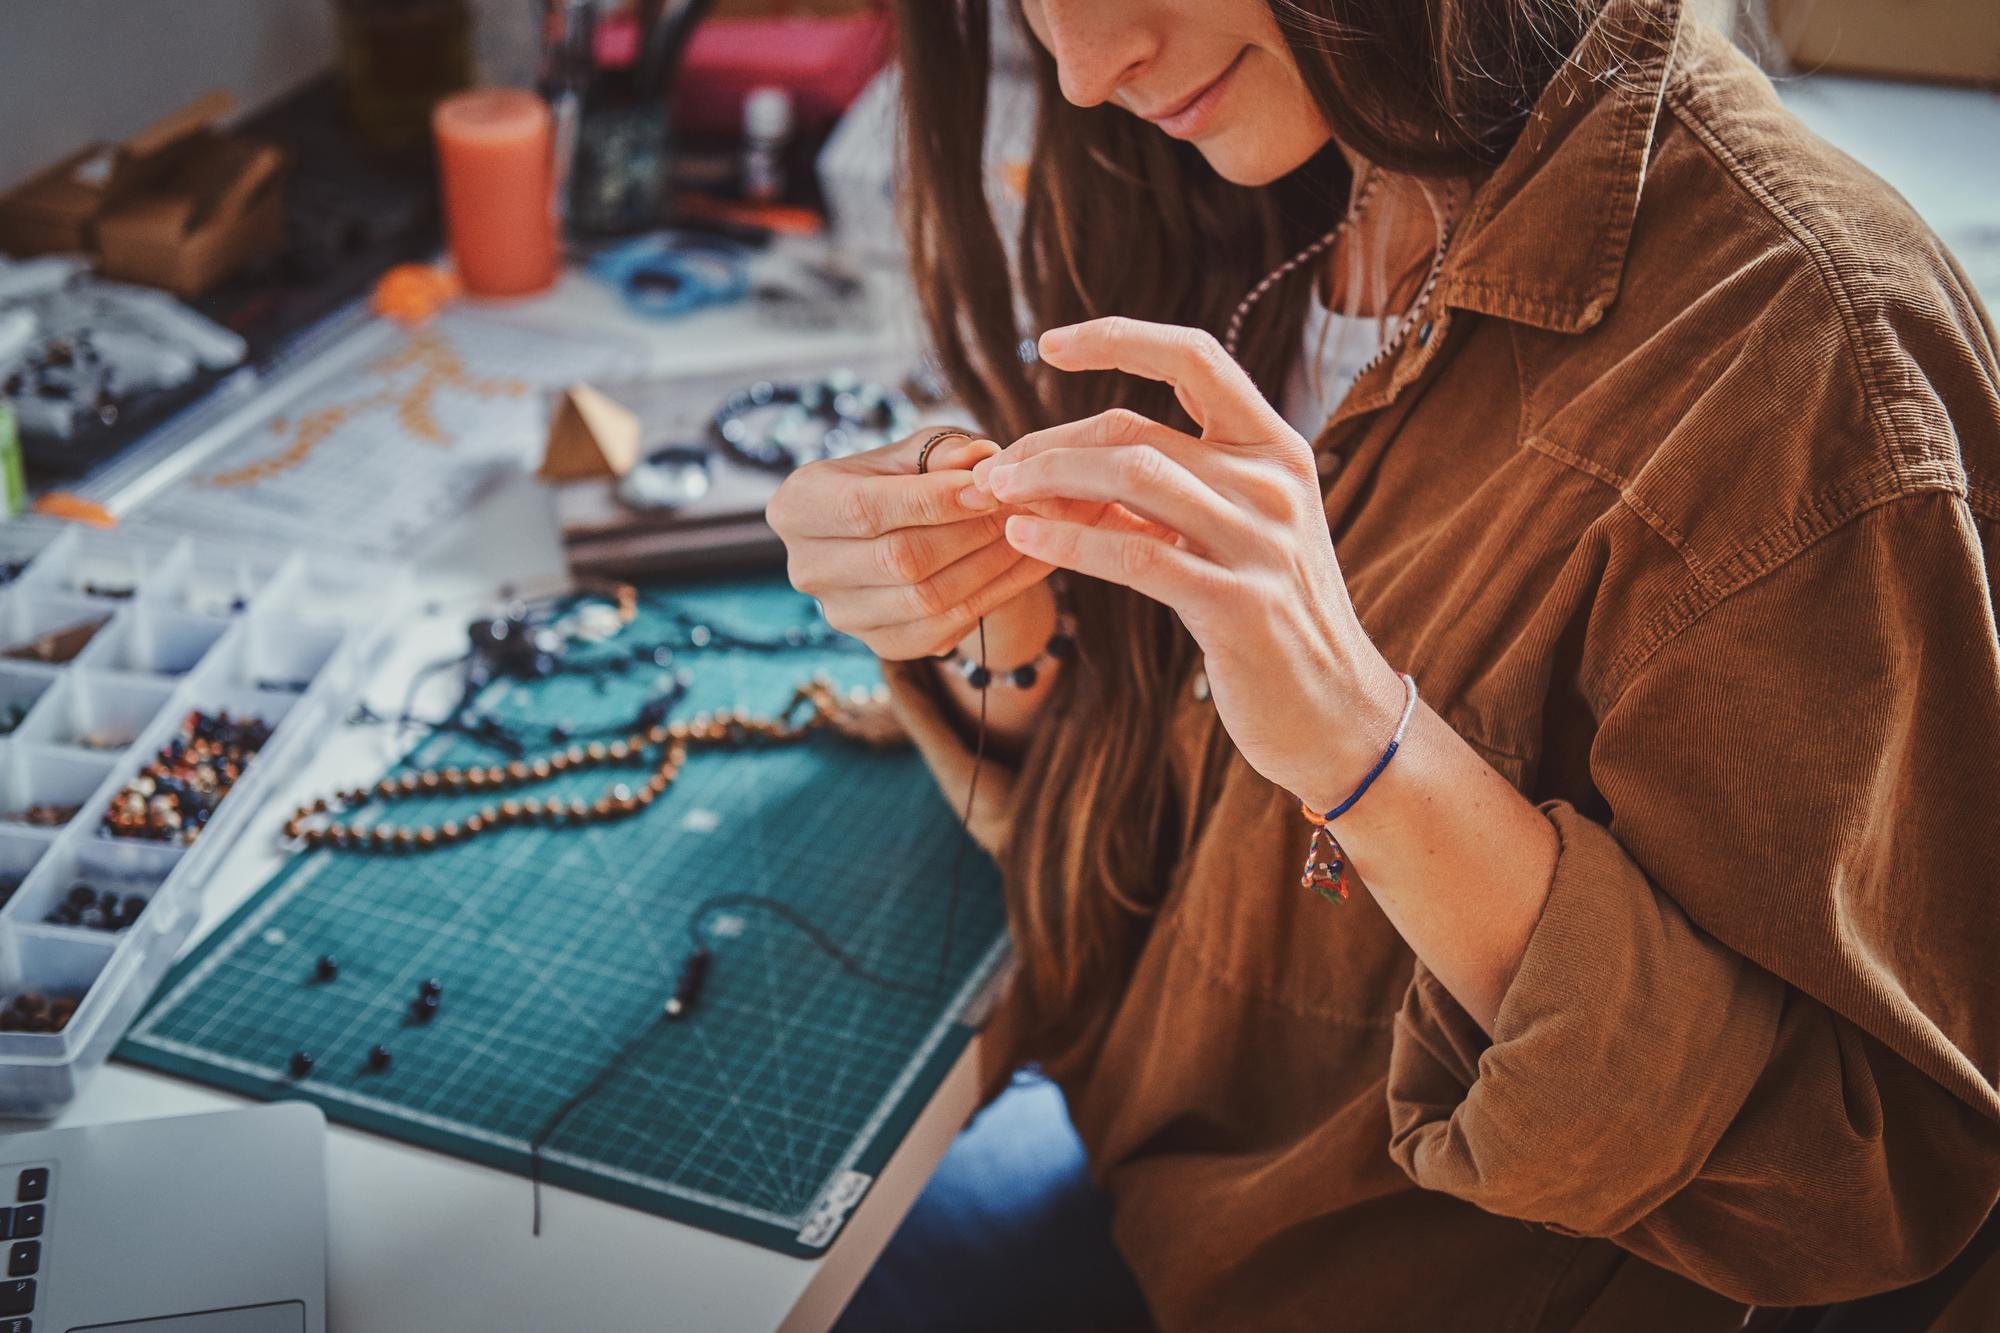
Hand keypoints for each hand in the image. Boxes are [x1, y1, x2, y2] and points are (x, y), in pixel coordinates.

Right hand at [767, 428, 1054, 660]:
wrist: (895, 534)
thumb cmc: (898, 481)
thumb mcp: (911, 454)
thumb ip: (942, 452)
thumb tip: (981, 460)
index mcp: (796, 508)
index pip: (865, 509)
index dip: (931, 500)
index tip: (989, 487)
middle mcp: (807, 569)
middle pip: (898, 559)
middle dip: (969, 532)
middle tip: (1021, 508)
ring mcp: (841, 614)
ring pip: (925, 598)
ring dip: (989, 565)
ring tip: (1030, 531)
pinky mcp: (880, 644)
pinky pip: (943, 628)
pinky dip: (993, 595)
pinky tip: (1027, 565)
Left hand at [973, 317, 1406, 809]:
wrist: (1336, 711)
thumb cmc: (1271, 617)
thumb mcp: (1232, 534)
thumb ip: (1171, 490)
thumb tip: (1067, 463)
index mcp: (1277, 448)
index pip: (1195, 358)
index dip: (1119, 337)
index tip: (1049, 343)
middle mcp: (1274, 483)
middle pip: (1135, 431)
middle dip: (1049, 444)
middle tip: (995, 470)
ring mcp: (1260, 543)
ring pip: (1130, 477)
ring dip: (1048, 481)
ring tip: (998, 496)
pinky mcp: (1237, 605)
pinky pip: (1133, 556)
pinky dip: (1067, 542)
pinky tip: (1023, 539)